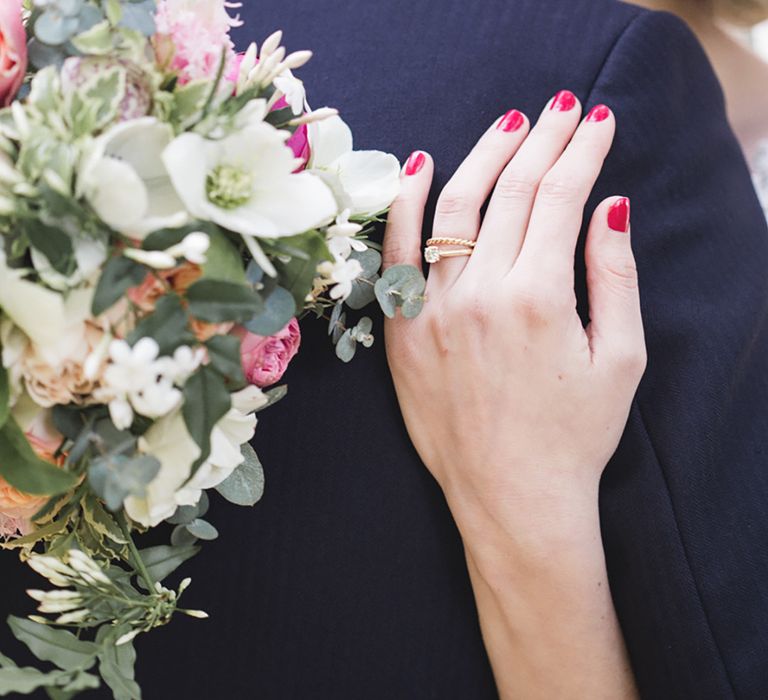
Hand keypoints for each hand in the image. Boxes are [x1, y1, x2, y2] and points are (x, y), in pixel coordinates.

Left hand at [382, 92, 643, 698]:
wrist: (512, 496)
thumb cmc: (573, 437)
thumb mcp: (620, 359)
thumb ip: (615, 276)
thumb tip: (609, 206)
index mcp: (540, 298)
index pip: (561, 196)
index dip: (581, 151)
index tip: (596, 122)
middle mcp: (481, 294)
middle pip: (511, 192)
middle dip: (541, 142)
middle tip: (560, 110)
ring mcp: (434, 311)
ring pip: (453, 209)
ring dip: (483, 158)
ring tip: (508, 127)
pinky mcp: (403, 332)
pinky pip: (395, 254)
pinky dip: (403, 205)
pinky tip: (419, 167)